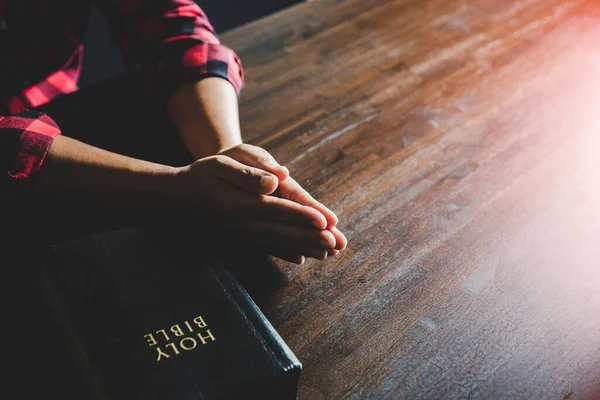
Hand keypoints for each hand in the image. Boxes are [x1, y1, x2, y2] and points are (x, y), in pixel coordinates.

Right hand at [171, 155, 336, 263]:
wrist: (176, 198)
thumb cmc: (201, 175)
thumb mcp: (220, 164)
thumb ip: (247, 174)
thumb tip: (276, 179)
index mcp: (241, 203)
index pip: (278, 209)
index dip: (302, 215)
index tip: (324, 222)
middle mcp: (243, 224)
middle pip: (283, 231)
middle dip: (311, 238)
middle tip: (336, 244)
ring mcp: (241, 235)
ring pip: (278, 243)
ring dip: (304, 248)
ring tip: (328, 254)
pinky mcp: (239, 239)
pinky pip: (266, 248)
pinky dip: (284, 254)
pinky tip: (300, 259)